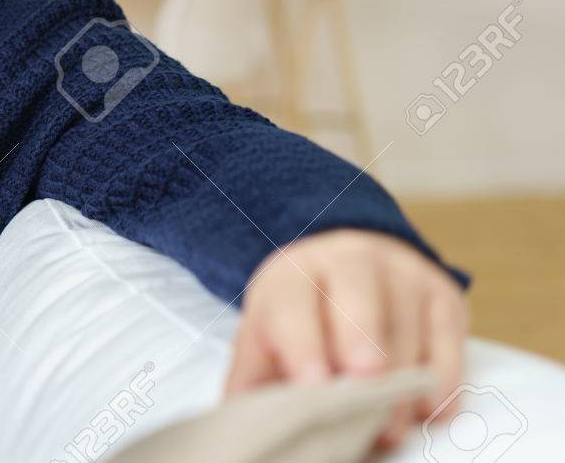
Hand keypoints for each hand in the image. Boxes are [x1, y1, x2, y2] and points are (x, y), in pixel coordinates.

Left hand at [225, 229, 467, 449]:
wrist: (349, 261)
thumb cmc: (302, 310)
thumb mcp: (265, 331)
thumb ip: (252, 374)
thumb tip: (239, 420)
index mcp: (294, 271)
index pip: (294, 303)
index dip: (303, 345)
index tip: (312, 385)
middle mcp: (350, 260)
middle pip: (360, 309)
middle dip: (363, 360)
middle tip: (362, 402)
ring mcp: (402, 274)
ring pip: (407, 335)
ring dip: (399, 390)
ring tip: (386, 430)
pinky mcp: (443, 294)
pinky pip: (450, 343)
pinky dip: (441, 383)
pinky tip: (424, 410)